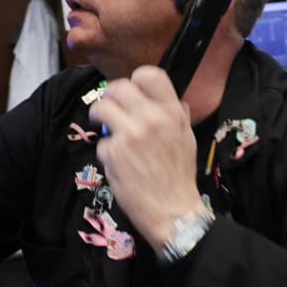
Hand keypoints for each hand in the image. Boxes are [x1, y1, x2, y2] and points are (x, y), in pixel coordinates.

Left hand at [87, 66, 205, 253]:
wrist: (172, 211)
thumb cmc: (180, 177)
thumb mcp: (187, 139)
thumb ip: (177, 116)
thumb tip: (172, 101)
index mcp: (172, 113)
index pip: (149, 75)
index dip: (136, 80)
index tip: (131, 90)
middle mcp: (151, 119)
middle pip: (119, 87)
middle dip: (110, 96)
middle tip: (110, 106)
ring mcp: (129, 135)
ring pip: (102, 109)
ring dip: (99, 116)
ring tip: (104, 125)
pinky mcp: (113, 153)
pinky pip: (103, 142)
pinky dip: (108, 151)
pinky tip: (119, 161)